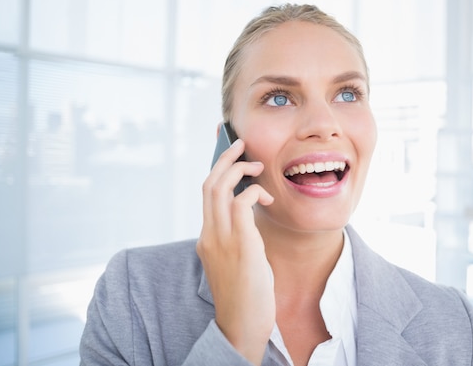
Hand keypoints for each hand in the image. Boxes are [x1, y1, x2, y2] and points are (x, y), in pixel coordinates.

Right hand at [197, 139, 274, 365]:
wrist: (241, 327)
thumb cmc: (244, 296)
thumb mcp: (235, 262)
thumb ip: (236, 239)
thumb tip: (248, 219)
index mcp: (207, 238)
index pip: (206, 195)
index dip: (217, 171)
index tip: (230, 157)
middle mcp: (209, 235)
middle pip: (208, 184)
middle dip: (224, 159)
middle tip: (241, 145)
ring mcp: (221, 240)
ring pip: (219, 188)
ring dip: (238, 170)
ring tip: (256, 166)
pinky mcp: (240, 245)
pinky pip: (241, 204)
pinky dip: (253, 193)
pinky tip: (266, 198)